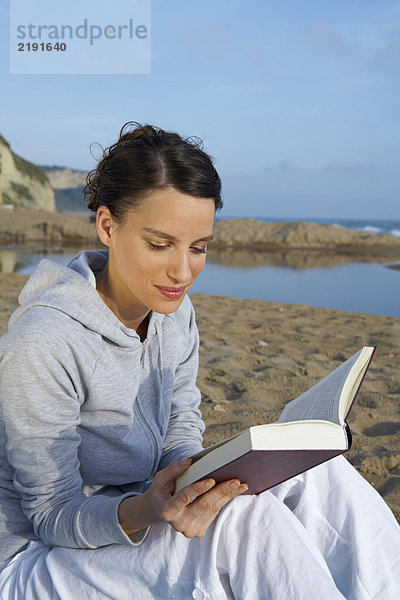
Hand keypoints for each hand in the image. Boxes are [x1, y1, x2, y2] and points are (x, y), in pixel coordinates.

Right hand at [118, 458, 247, 537]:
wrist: (159, 511)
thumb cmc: (161, 492)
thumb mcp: (161, 479)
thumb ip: (173, 470)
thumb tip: (189, 461)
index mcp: (167, 510)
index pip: (183, 498)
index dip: (197, 489)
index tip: (211, 480)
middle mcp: (179, 523)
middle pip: (203, 505)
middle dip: (220, 491)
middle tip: (235, 480)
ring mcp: (190, 530)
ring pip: (212, 509)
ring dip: (227, 495)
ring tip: (240, 484)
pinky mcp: (199, 531)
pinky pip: (215, 513)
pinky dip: (225, 501)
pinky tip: (234, 491)